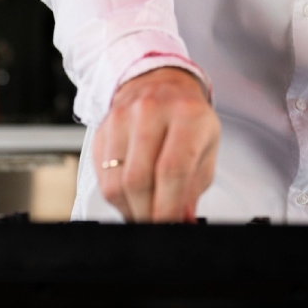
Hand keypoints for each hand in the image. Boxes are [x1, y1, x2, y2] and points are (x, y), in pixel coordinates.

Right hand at [93, 67, 219, 221]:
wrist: (161, 82)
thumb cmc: (188, 116)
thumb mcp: (206, 145)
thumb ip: (194, 186)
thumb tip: (182, 219)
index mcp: (187, 114)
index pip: (172, 169)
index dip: (168, 207)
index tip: (169, 225)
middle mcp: (152, 111)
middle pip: (139, 179)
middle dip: (148, 213)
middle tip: (157, 223)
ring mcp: (123, 117)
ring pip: (116, 182)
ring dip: (130, 208)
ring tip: (145, 210)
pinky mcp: (102, 128)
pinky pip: (101, 176)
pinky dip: (116, 196)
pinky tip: (131, 196)